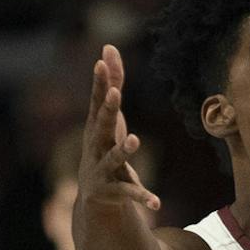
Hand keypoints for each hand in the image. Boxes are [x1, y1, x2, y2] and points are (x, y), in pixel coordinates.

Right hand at [80, 45, 160, 213]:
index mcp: (96, 128)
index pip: (96, 102)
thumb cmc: (103, 146)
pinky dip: (143, 197)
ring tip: (135, 140)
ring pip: (113, 159)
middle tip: (116, 94)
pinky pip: (130, 193)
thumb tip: (108, 47)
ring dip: (123, 150)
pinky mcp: (113, 192)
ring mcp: (102, 170)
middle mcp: (94, 147)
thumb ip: (113, 83)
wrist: (93, 197)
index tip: (100, 64)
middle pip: (101, 127)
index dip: (99, 84)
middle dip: (108, 111)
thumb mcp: (109, 117)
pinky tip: (157, 202)